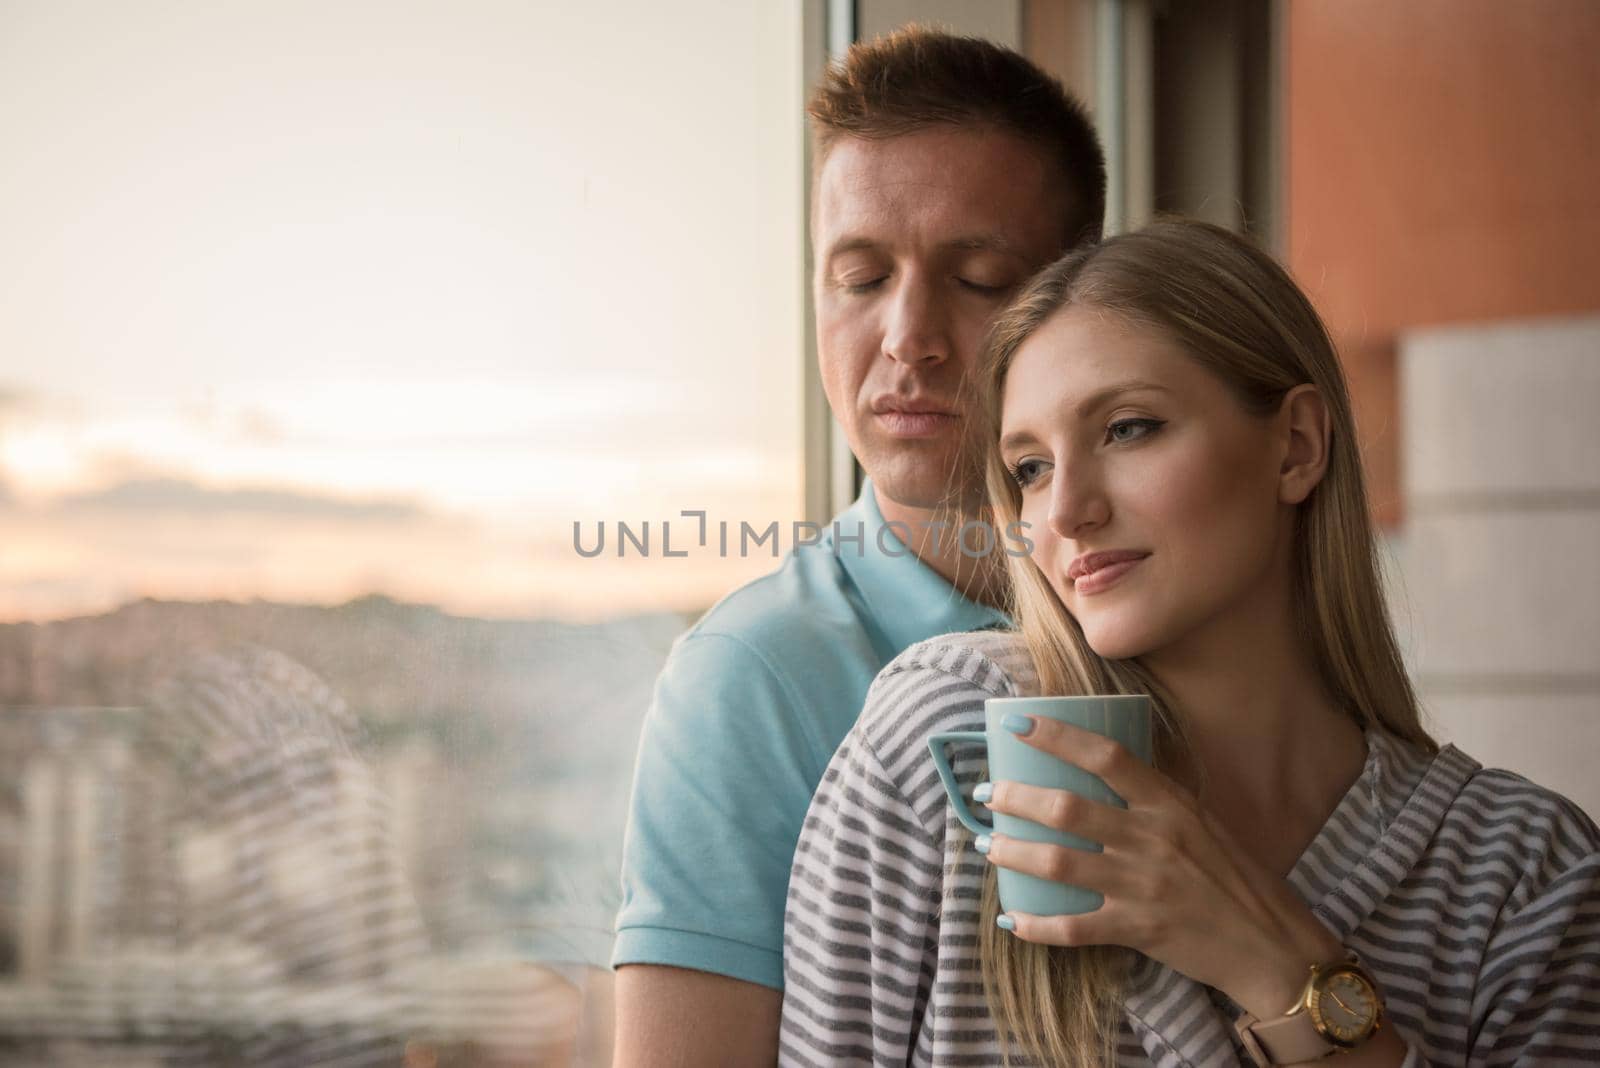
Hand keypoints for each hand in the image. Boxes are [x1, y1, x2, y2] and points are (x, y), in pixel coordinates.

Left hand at [978, 715, 1344, 1017]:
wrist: (1271, 945)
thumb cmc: (1234, 878)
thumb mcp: (1201, 823)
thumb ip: (1155, 800)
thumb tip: (1103, 767)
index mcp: (1170, 804)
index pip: (1106, 756)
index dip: (1057, 736)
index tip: (1017, 724)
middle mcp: (1154, 838)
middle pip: (1068, 808)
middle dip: (1016, 798)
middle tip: (986, 793)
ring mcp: (1145, 885)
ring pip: (1060, 863)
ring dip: (1013, 853)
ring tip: (987, 846)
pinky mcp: (1140, 929)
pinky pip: (1074, 928)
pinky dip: (1037, 926)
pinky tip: (1012, 921)